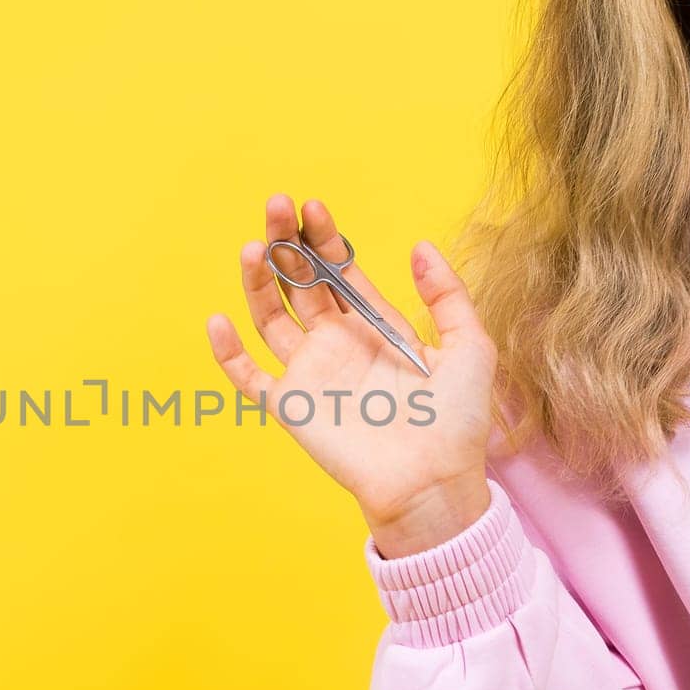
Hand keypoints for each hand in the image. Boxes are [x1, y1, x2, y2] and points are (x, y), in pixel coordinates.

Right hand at [205, 194, 497, 557]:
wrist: (433, 483)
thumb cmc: (457, 422)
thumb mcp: (469, 347)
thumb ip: (447, 295)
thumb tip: (419, 246)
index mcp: (376, 326)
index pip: (339, 271)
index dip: (324, 238)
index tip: (313, 206)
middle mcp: (338, 343)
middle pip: (301, 282)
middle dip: (287, 243)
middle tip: (277, 206)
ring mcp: (312, 373)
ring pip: (271, 316)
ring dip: (259, 280)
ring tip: (254, 245)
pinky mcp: (292, 406)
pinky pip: (249, 376)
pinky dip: (228, 352)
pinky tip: (219, 319)